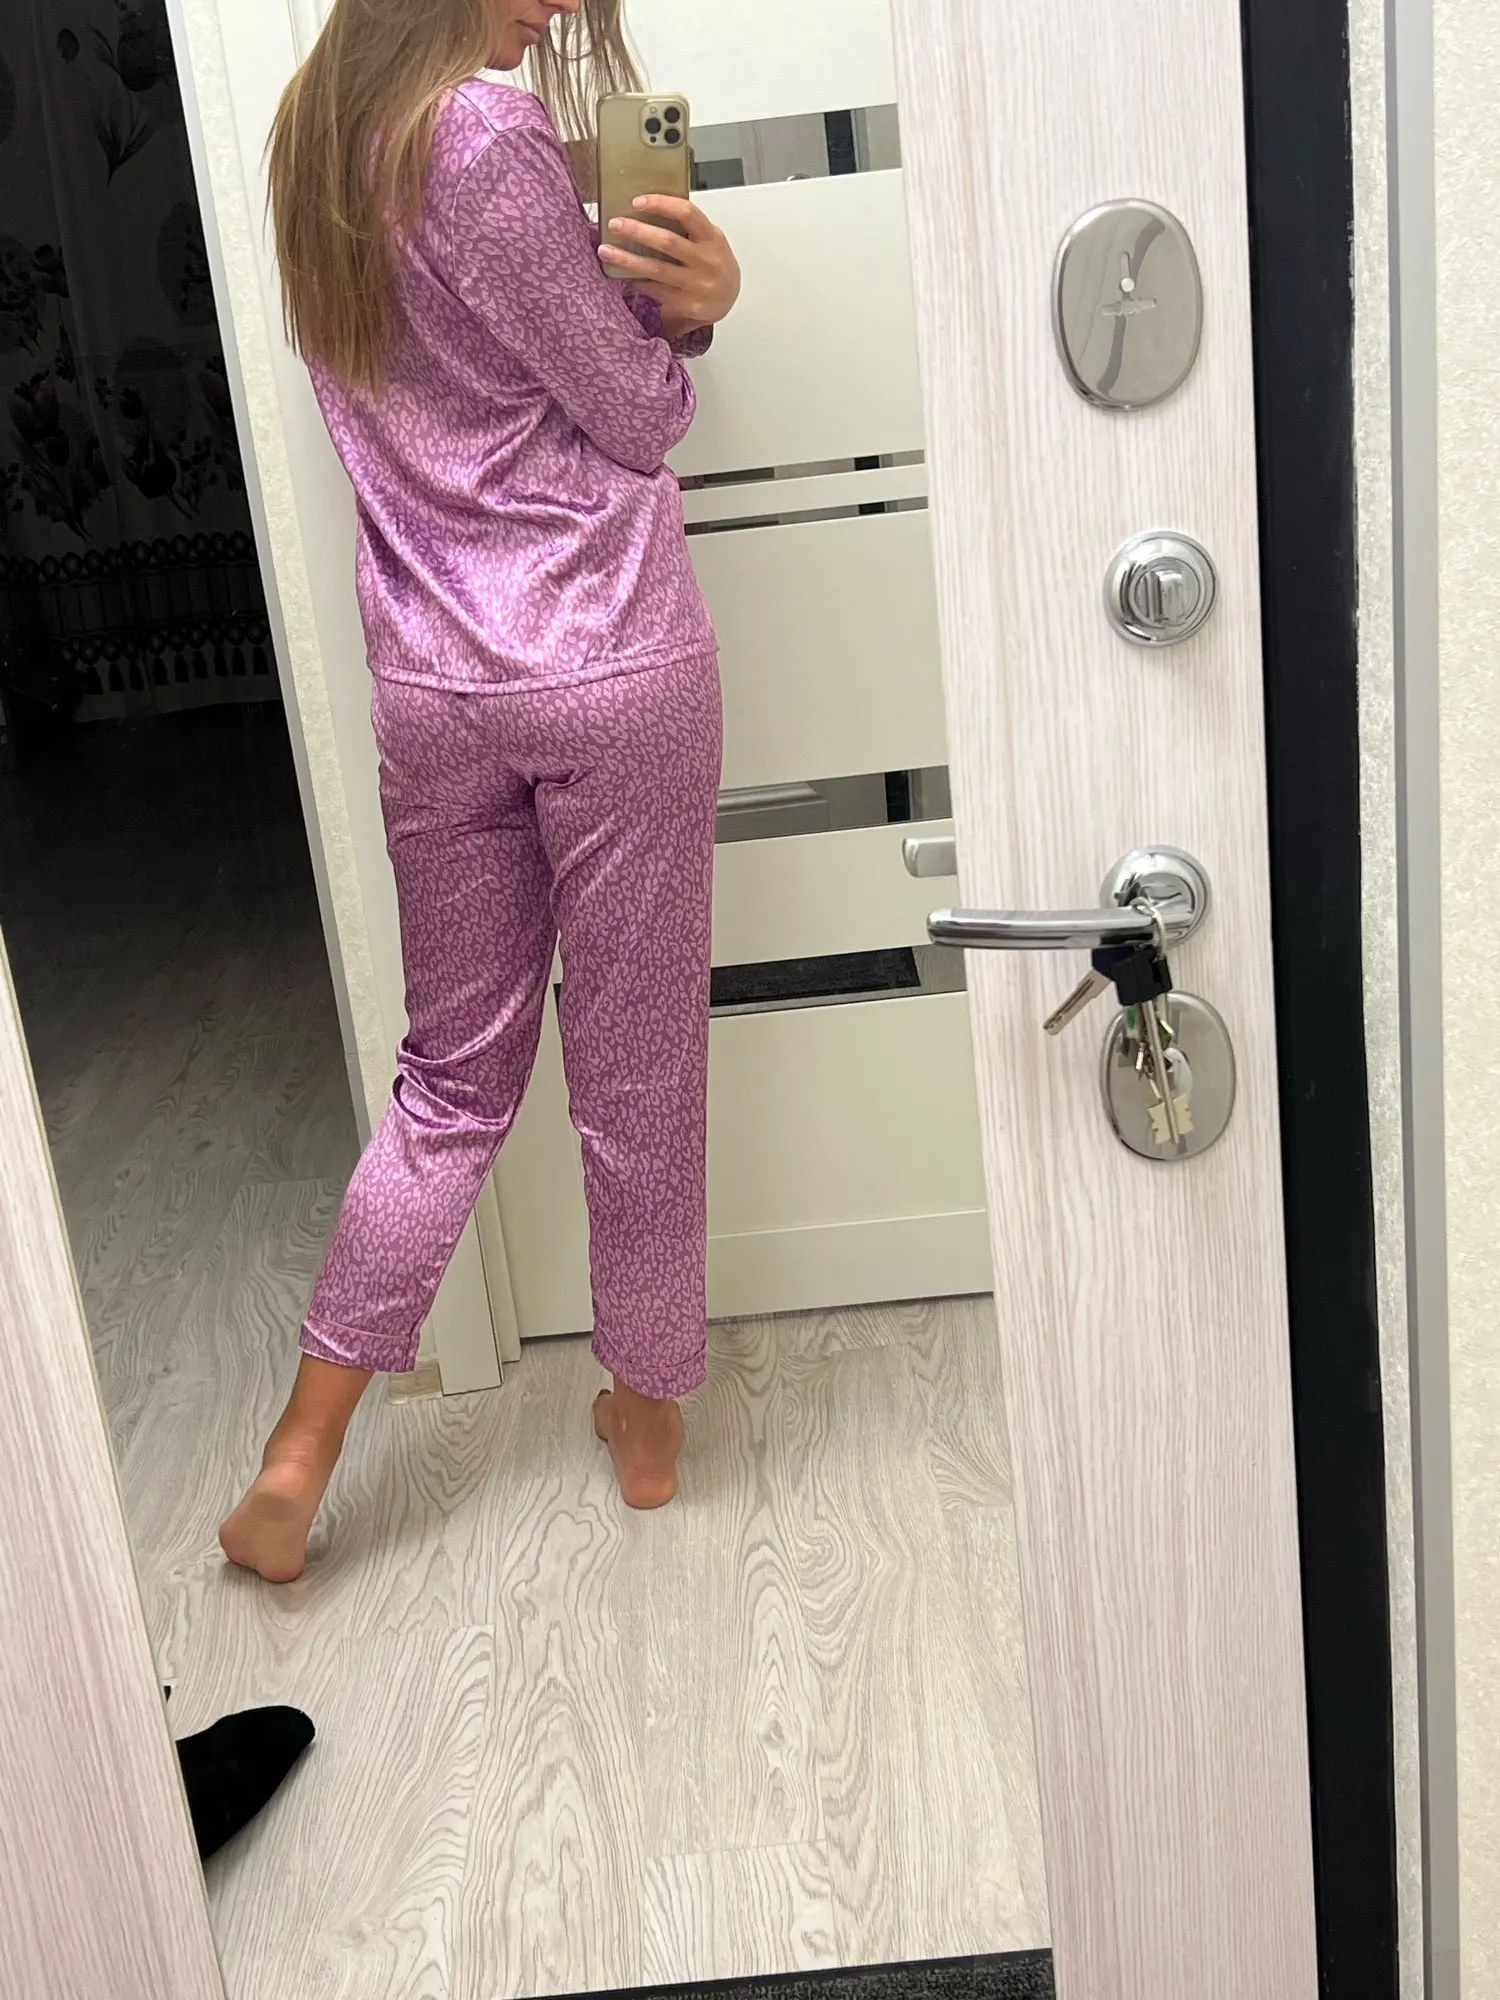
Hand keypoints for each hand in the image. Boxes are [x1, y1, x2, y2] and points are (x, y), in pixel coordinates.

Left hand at [598, 196, 740, 342]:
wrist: (729, 298)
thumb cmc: (713, 262)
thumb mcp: (709, 239)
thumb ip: (687, 227)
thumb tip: (647, 210)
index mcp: (711, 237)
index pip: (687, 213)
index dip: (661, 204)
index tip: (638, 202)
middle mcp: (706, 260)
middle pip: (667, 241)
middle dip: (637, 231)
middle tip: (614, 224)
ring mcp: (697, 284)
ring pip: (656, 269)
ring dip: (628, 259)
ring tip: (606, 251)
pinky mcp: (688, 304)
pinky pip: (656, 290)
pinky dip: (638, 281)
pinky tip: (625, 276)